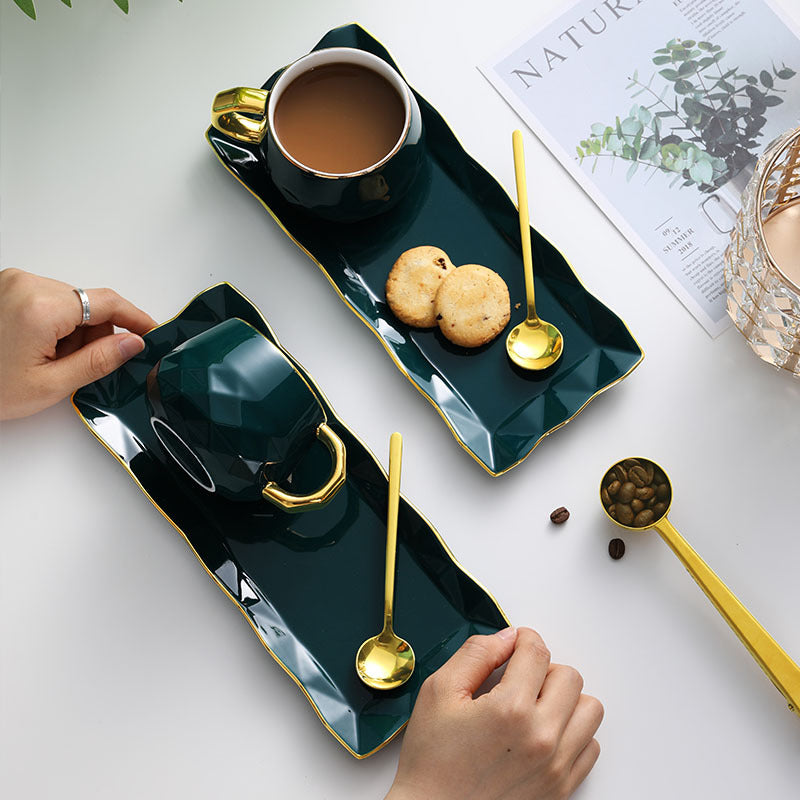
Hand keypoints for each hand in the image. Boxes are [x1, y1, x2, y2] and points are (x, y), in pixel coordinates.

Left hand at [0, 269, 155, 419]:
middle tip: (73, 366)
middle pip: (87, 304)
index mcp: (41, 307)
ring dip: (70, 331)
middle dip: (92, 336)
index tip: (152, 332)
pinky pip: (47, 299)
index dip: (136, 319)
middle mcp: (26, 284)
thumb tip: (132, 343)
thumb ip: (98, 361)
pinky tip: (34, 347)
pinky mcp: (4, 285)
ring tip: (45, 359)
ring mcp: (12, 281)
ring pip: (69, 303)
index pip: (106, 303)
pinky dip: (52, 324)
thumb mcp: (50, 385)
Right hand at [386, 627, 602, 799]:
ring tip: (535, 705)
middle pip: (569, 677)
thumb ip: (476, 654)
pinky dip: (572, 732)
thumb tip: (507, 637)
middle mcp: (541, 738)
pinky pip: (591, 746)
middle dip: (544, 668)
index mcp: (510, 710)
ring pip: (589, 710)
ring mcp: (556, 766)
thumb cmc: (432, 760)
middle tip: (520, 677)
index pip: (537, 653)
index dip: (524, 639)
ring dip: (565, 699)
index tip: (515, 644)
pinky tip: (543, 732)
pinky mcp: (562, 789)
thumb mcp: (439, 691)